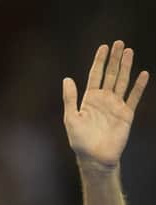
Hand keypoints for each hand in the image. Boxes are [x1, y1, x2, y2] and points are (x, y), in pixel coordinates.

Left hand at [63, 41, 148, 168]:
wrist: (95, 157)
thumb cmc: (80, 140)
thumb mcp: (71, 118)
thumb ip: (70, 98)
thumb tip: (67, 79)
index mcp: (89, 99)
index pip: (95, 75)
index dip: (99, 61)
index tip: (103, 47)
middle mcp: (103, 100)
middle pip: (110, 75)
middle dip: (114, 59)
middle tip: (119, 43)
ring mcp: (115, 106)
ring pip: (122, 82)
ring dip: (126, 67)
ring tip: (129, 51)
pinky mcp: (126, 114)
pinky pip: (133, 97)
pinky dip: (138, 86)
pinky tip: (142, 74)